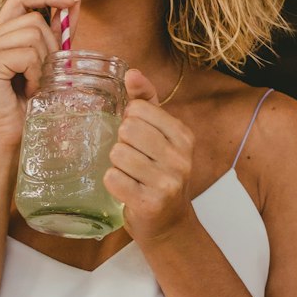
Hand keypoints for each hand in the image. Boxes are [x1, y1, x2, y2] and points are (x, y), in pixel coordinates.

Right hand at [0, 0, 78, 149]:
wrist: (8, 138)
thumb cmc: (26, 106)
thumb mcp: (46, 63)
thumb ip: (55, 34)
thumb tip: (73, 3)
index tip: (72, 0)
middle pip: (34, 19)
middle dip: (51, 46)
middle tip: (46, 76)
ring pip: (33, 34)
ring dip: (43, 64)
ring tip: (34, 85)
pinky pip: (27, 54)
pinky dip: (35, 74)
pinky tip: (28, 90)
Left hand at [105, 67, 194, 242]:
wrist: (170, 224)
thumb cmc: (160, 175)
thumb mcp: (160, 136)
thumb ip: (146, 102)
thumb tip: (131, 72)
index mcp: (184, 135)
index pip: (139, 109)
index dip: (129, 122)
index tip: (138, 139)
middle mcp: (180, 157)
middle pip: (127, 130)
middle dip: (121, 144)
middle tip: (133, 161)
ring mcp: (167, 181)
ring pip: (118, 154)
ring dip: (116, 165)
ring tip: (130, 176)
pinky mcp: (150, 202)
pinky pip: (113, 179)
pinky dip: (113, 183)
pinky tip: (126, 189)